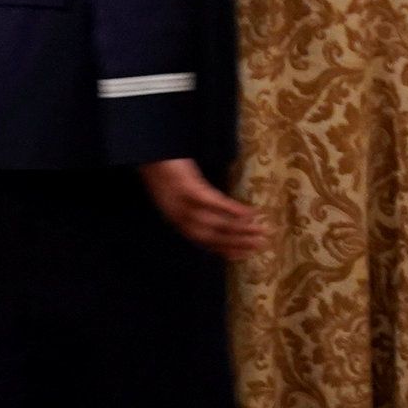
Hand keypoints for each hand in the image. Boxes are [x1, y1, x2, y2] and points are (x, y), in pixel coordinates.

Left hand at [141, 158, 269, 260]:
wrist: (146, 153)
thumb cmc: (161, 168)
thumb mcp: (173, 191)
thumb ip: (188, 204)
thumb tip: (210, 211)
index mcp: (176, 219)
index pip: (204, 241)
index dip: (224, 250)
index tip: (244, 254)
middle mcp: (180, 217)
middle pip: (212, 236)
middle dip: (238, 242)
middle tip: (261, 245)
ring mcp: (184, 204)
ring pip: (215, 224)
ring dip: (241, 230)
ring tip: (260, 231)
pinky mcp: (189, 189)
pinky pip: (214, 203)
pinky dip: (233, 210)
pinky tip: (249, 213)